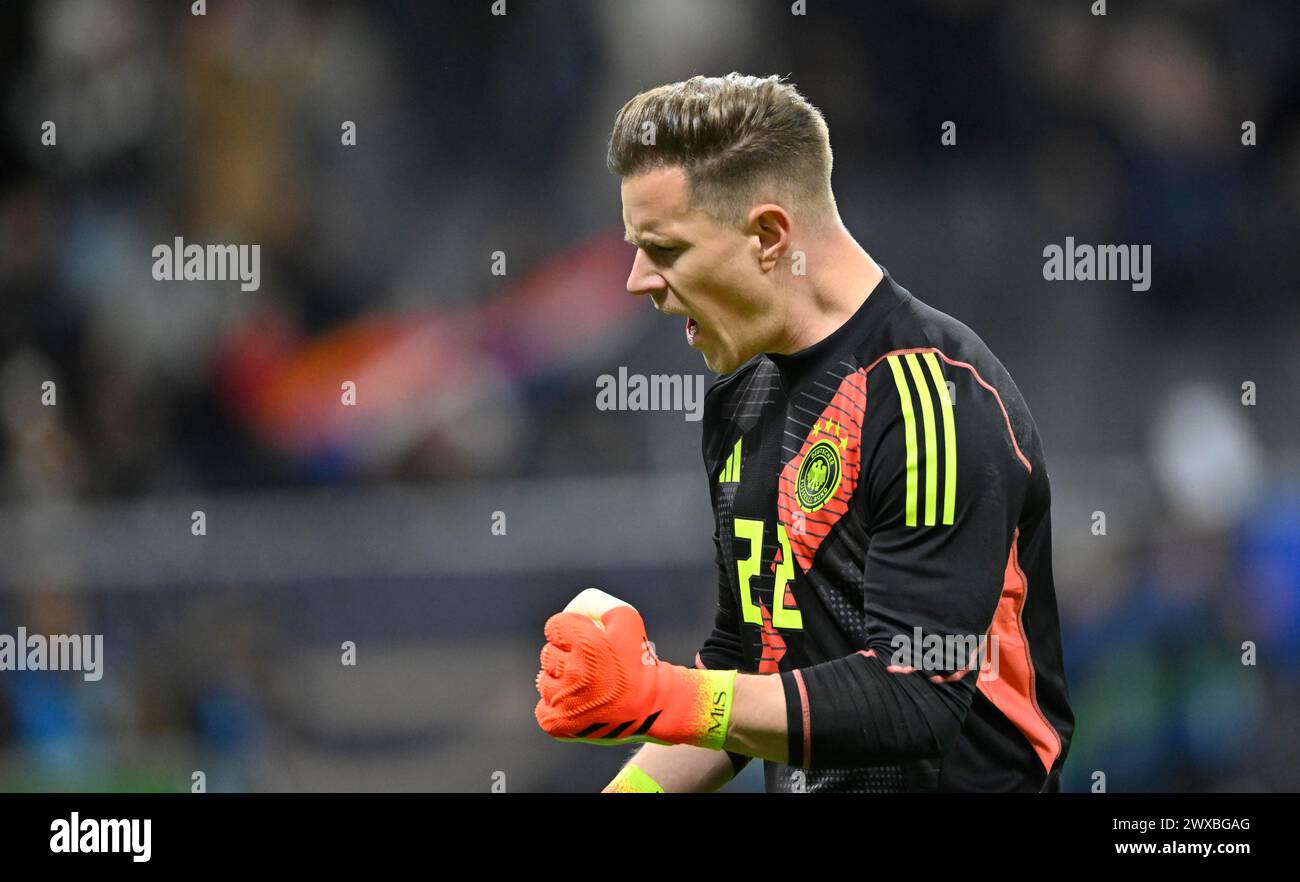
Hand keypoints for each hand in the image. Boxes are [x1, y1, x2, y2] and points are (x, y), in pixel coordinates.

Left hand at [534, 598, 734, 749]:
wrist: (650, 706)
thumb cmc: (638, 661)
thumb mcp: (627, 618)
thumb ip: (594, 602)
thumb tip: (569, 612)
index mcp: (585, 644)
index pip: (554, 627)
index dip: (570, 631)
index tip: (586, 642)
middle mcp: (572, 672)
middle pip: (548, 653)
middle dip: (566, 656)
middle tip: (592, 667)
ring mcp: (563, 701)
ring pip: (545, 680)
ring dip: (561, 681)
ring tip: (588, 687)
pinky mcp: (558, 723)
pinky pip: (544, 707)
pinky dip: (558, 706)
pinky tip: (581, 705)